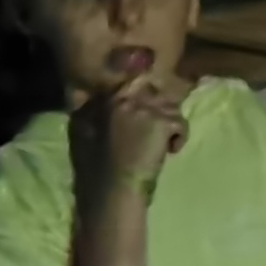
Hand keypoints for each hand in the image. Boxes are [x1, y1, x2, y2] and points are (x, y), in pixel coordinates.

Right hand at [69, 57, 189, 200]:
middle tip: (157, 130)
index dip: (146, 91)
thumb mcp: (84, 130)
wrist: (112, 185)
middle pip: (156, 92)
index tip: (149, 110)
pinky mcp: (162, 122)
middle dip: (160, 110)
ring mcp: (146, 108)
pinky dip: (179, 138)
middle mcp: (127, 97)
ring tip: (161, 143)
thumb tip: (90, 97)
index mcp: (107, 98)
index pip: (134, 80)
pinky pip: (181, 123)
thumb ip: (90, 109)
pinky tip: (169, 151)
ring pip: (171, 108)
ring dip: (169, 125)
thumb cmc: (95, 165)